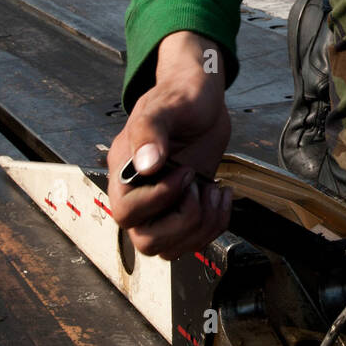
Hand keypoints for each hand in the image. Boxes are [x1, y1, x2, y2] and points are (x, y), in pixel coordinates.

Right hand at [108, 30, 232, 259]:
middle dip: (183, 221)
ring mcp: (164, 206)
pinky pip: (194, 240)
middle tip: (198, 186)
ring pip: (171, 248)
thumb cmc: (179, 96)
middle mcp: (140, 194)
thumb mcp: (164, 106)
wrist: (202, 99)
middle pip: (147, 241)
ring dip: (202, 227)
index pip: (126, 212)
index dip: (159, 200)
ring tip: (214, 191)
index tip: (184, 171)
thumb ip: (151, 131)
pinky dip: (215, 224)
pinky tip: (221, 193)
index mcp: (124, 171)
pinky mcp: (186, 208)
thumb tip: (146, 166)